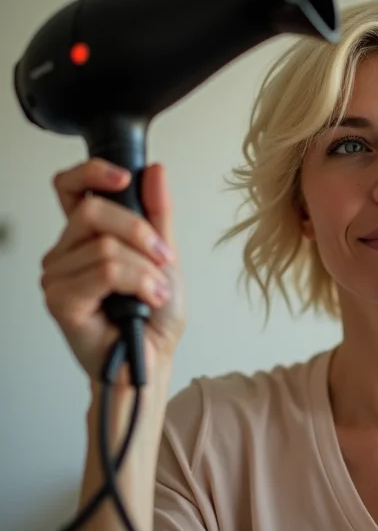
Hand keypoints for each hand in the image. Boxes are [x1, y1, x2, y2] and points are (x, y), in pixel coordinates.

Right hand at [40, 158, 185, 405]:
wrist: (153, 359)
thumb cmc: (154, 317)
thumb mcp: (165, 256)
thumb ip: (158, 215)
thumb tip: (155, 171)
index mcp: (87, 237)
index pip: (70, 188)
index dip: (90, 173)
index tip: (123, 177)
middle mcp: (66, 253)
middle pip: (93, 211)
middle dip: (140, 233)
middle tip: (163, 258)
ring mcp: (58, 276)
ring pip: (105, 246)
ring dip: (146, 270)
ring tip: (153, 292)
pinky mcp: (60, 300)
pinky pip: (106, 271)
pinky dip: (138, 283)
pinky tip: (144, 301)